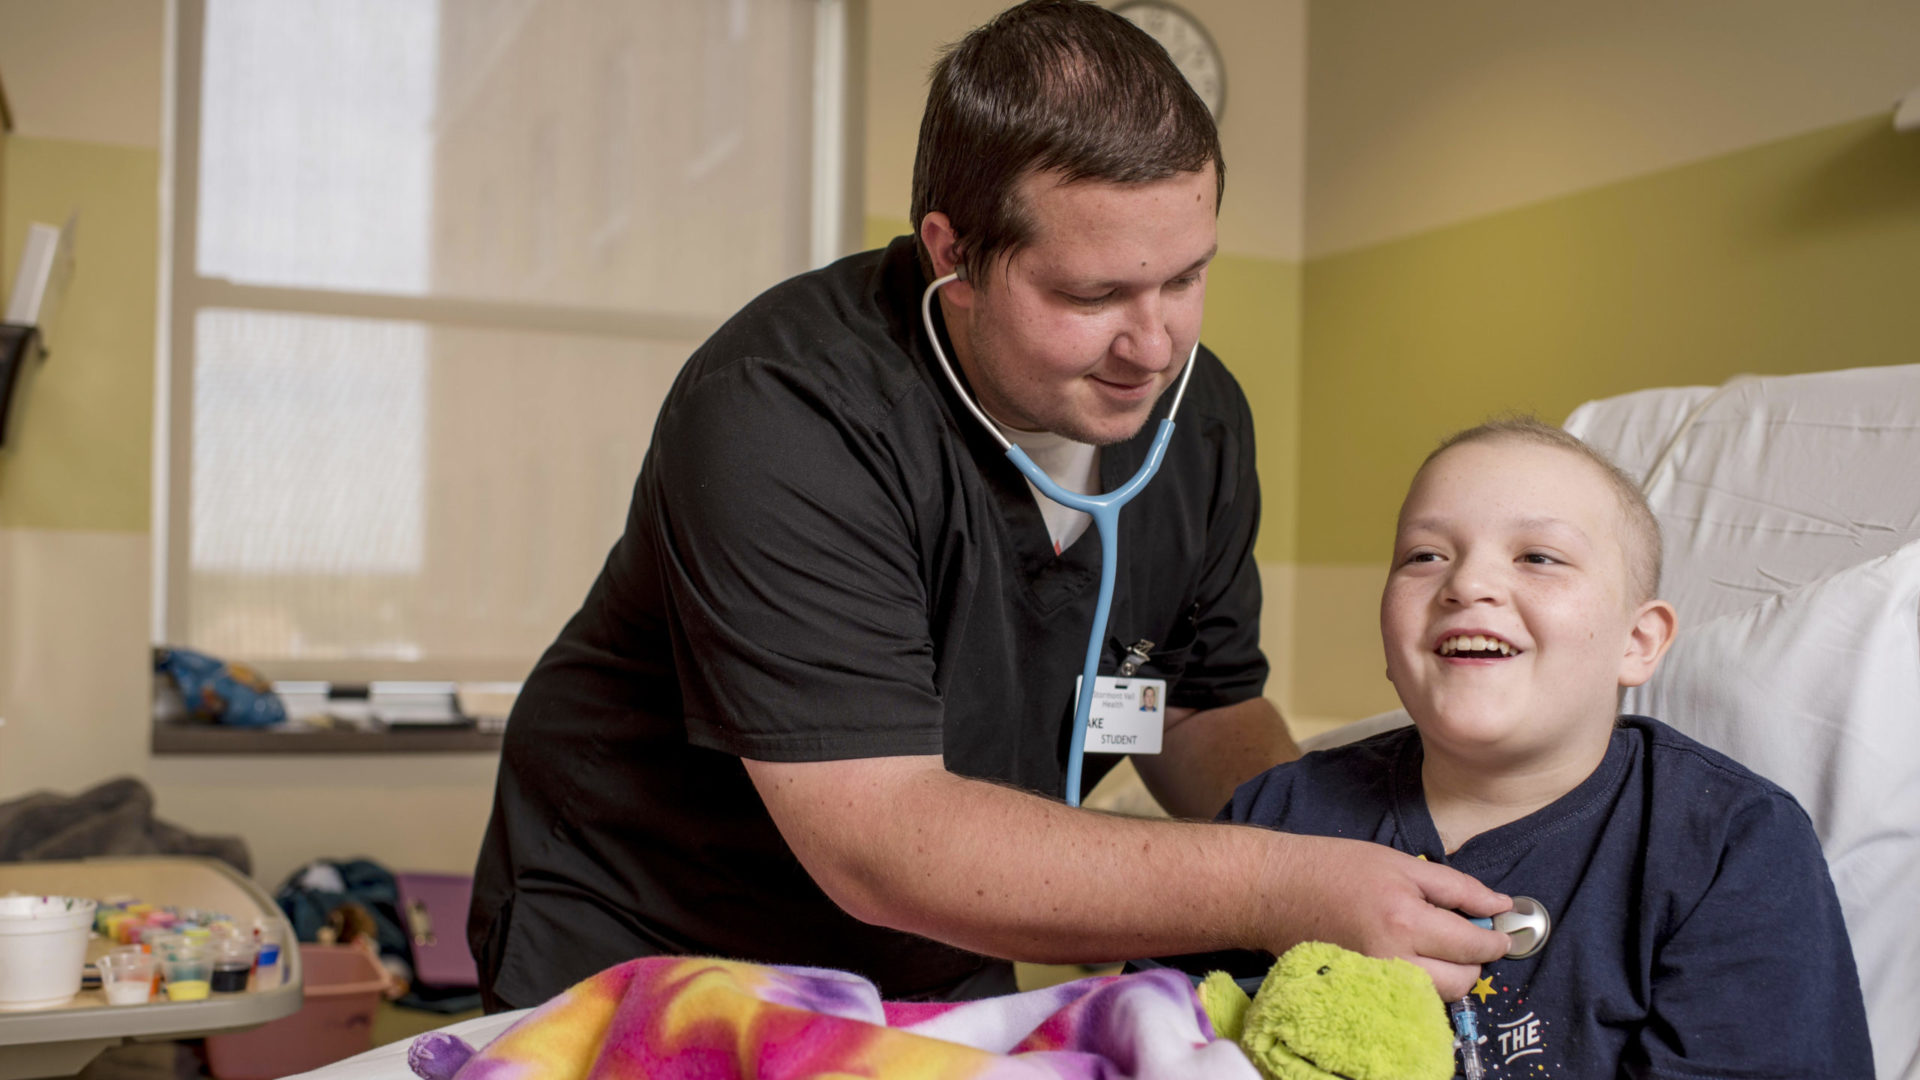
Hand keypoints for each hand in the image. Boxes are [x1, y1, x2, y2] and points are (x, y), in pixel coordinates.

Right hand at [1254, 832, 1511, 999]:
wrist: (1275, 889)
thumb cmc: (1335, 866)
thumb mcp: (1399, 863)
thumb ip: (1456, 886)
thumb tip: (1501, 905)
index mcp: (1405, 919)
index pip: (1471, 944)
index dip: (1495, 939)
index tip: (1502, 932)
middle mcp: (1393, 958)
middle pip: (1460, 981)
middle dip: (1474, 961)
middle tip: (1468, 937)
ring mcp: (1375, 980)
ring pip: (1437, 996)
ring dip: (1449, 975)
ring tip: (1437, 945)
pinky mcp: (1362, 990)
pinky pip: (1410, 998)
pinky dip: (1421, 982)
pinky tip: (1412, 957)